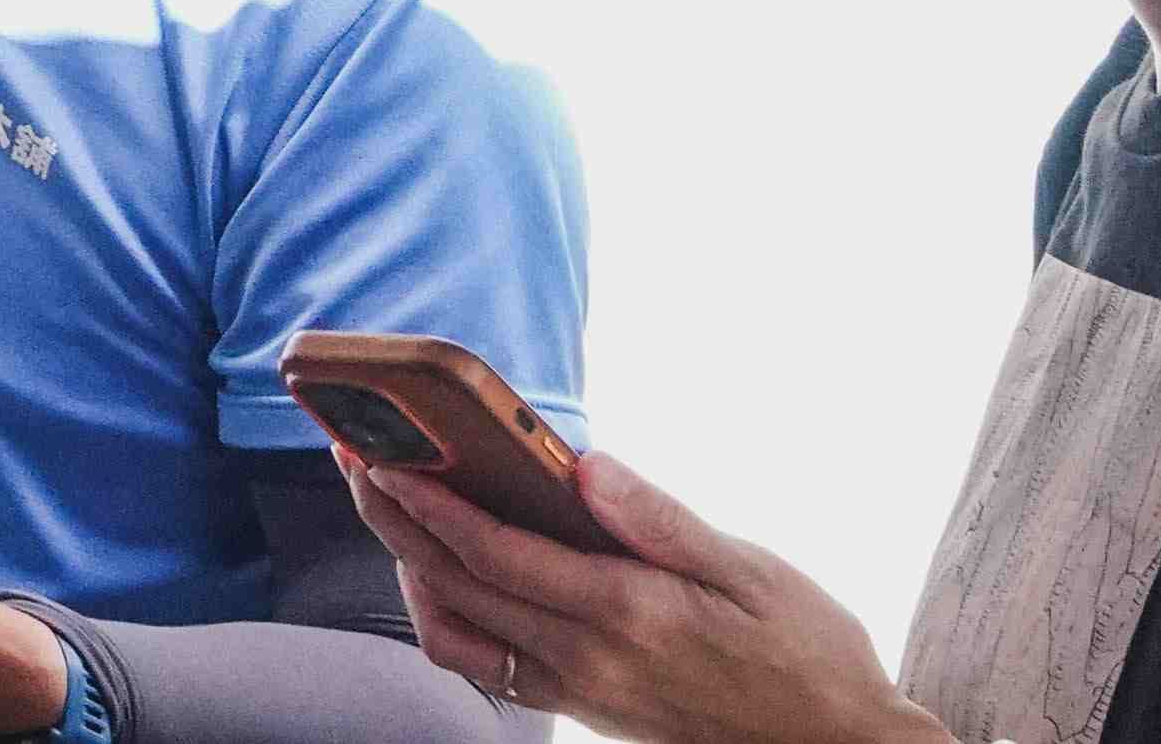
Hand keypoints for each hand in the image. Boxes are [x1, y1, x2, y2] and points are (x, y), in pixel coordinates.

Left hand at [343, 448, 952, 743]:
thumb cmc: (806, 651)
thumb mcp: (752, 571)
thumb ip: (660, 520)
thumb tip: (582, 465)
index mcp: (626, 612)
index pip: (494, 551)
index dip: (426, 502)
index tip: (378, 454)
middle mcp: (587, 658)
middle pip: (456, 585)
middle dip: (393, 519)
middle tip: (353, 459)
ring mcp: (579, 689)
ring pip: (457, 631)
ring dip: (408, 566)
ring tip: (386, 505)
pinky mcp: (582, 706)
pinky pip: (485, 667)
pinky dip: (445, 618)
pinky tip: (444, 574)